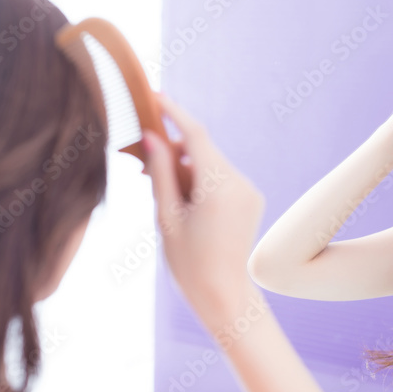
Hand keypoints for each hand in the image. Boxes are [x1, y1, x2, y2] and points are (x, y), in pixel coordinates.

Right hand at [143, 93, 264, 320]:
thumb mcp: (166, 216)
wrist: (224, 296)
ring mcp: (249, 190)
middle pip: (201, 149)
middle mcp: (239, 183)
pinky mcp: (251, 198)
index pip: (195, 134)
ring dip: (185, 167)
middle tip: (141, 163)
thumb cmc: (189, 263)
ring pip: (210, 163)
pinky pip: (221, 177)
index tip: (154, 95)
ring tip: (160, 191)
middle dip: (172, 149)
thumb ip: (160, 172)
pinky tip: (183, 200)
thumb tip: (152, 135)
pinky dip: (200, 179)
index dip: (173, 112)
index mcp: (218, 187)